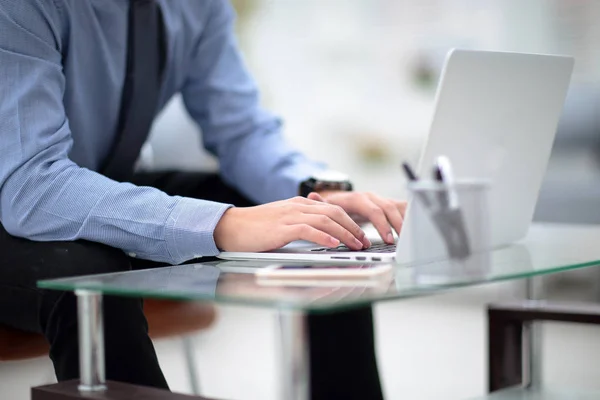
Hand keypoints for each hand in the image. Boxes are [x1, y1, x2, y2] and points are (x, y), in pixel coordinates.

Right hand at [214, 197, 370, 251]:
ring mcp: (290, 215)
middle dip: (353, 227)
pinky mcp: (281, 228)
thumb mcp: (281, 221)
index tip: (360, 234)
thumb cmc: (254, 228)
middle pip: (334, 212)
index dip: (349, 221)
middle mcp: (297, 206)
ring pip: (325, 220)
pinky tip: (333, 244)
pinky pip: (307, 230)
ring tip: (355, 245)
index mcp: (298, 204)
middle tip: (364, 241)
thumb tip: (319, 233)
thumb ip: (299, 223)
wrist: (231, 227)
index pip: (332, 208)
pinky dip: (323, 236)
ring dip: (344, 233)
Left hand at [308, 191, 406, 244]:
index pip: (374, 210)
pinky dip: (410, 218)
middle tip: (398, 242)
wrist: (344, 199)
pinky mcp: (390, 205)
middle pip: (389, 208)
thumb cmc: (337, 206)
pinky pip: (404, 209)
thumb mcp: (329, 205)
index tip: (386, 239)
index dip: (381, 225)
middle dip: (395, 225)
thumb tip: (312, 196)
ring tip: (409, 237)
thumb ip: (323, 203)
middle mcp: (373, 197)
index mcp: (359, 198)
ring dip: (405, 222)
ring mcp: (382, 200)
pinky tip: (414, 231)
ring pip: (399, 207)